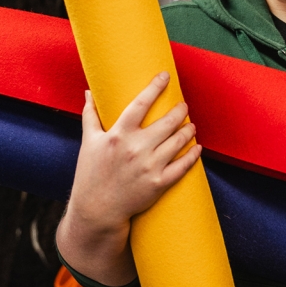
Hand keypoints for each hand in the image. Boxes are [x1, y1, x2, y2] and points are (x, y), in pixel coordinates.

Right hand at [68, 71, 201, 232]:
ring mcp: (149, 166)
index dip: (154, 87)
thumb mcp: (89, 142)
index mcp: (118, 135)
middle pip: (167, 122)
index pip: (140, 104)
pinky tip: (198, 147)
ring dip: (189, 130)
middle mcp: (135, 148)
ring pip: (178, 142)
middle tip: (184, 106)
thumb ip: (91, 115)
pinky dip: (193, 155)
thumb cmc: (91, 173)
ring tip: (191, 125)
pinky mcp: (158, 183)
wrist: (97, 210)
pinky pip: (183, 166)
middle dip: (180, 110)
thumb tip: (88, 92)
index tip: (165, 75)